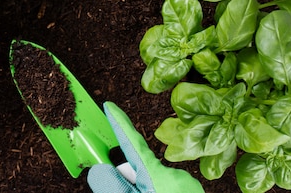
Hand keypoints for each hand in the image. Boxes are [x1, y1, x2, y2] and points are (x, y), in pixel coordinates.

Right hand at [87, 102, 203, 192]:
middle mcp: (176, 176)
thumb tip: (98, 168)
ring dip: (146, 189)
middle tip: (129, 191)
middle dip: (129, 177)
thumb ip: (112, 188)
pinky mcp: (192, 191)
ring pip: (155, 180)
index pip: (133, 143)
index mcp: (157, 177)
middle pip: (141, 167)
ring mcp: (188, 185)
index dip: (120, 123)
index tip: (109, 106)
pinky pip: (169, 188)